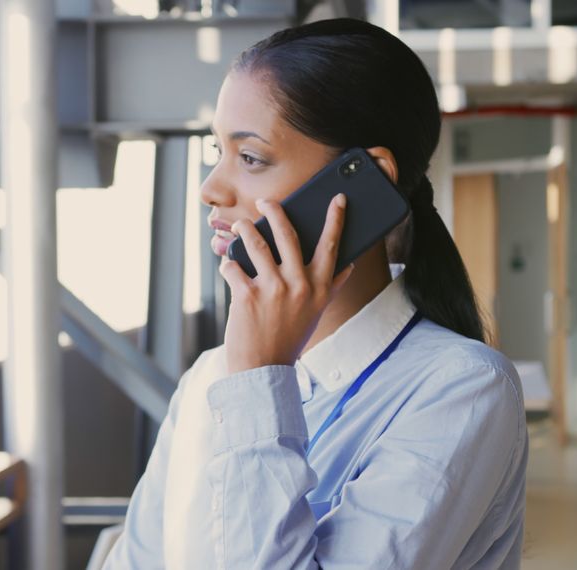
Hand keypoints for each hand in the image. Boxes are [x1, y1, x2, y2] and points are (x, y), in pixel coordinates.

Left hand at [219, 194, 354, 374]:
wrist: (263, 368)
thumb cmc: (289, 337)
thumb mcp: (317, 312)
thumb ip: (331, 286)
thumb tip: (348, 265)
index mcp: (320, 288)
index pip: (332, 245)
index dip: (336, 219)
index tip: (338, 198)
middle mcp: (299, 286)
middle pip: (288, 235)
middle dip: (276, 211)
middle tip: (267, 201)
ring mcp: (273, 289)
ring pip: (256, 243)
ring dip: (245, 229)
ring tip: (240, 225)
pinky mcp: (247, 295)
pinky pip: (233, 266)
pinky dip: (228, 264)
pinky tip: (228, 267)